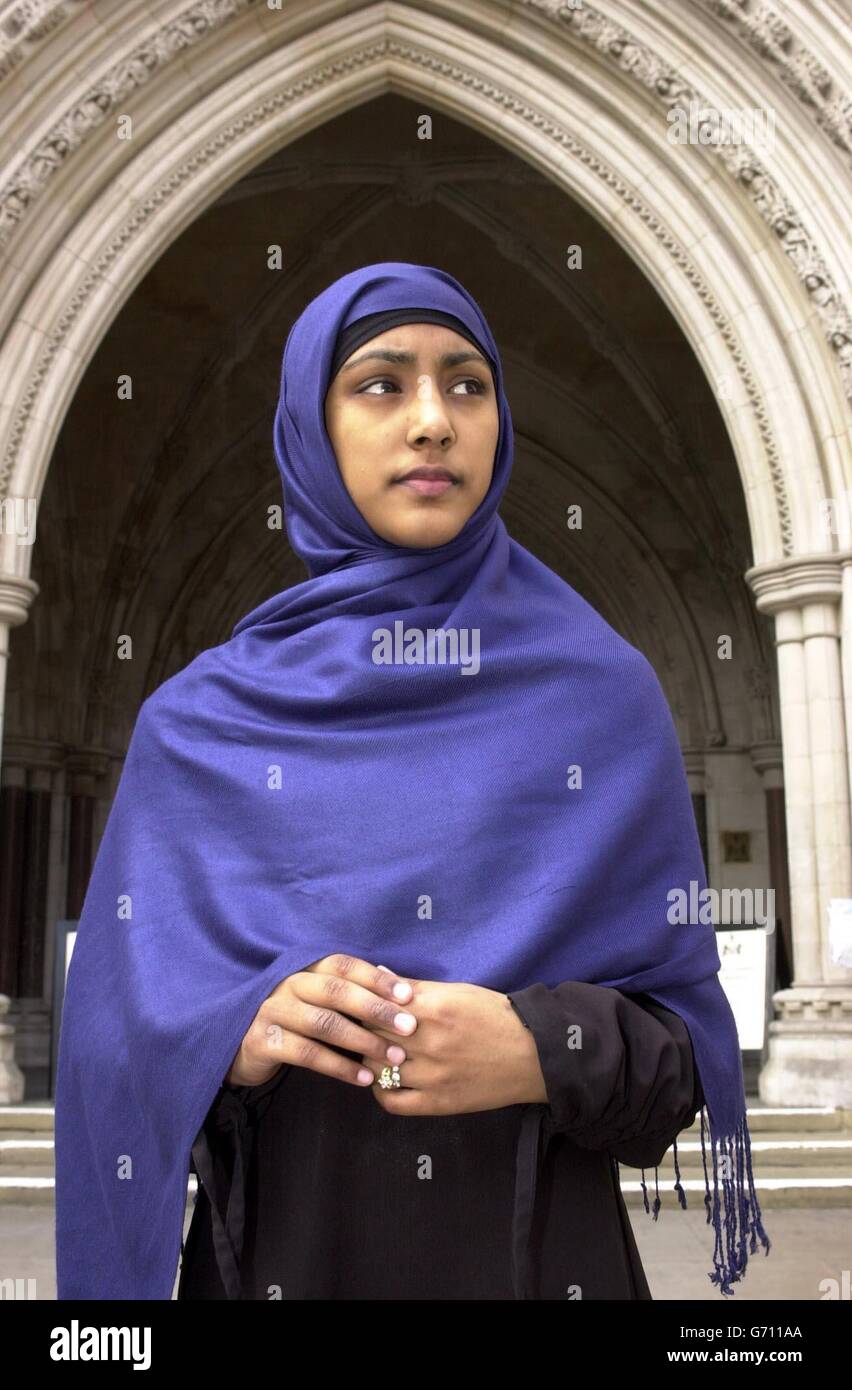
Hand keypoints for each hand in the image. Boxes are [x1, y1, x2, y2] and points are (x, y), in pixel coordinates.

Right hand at [224, 954, 416, 1087]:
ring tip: (392, 1058)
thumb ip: (350, 993)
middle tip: (408, 1027)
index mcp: (304, 969)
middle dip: (376, 1008)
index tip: (409, 995)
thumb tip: (400, 989)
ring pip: (323, 1023)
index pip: (343, 965)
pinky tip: (363, 1077)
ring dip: (362, 1041)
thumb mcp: (318, 1001)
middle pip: (336, 991)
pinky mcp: (262, 1041)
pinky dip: (338, 1066)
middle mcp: (286, 984)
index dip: (376, 978)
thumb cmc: (293, 1021)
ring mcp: (271, 1011)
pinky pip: (307, 1054)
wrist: (240, 1045)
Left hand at [362, 973, 547, 1115]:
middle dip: (365, 1029)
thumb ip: (414, 986)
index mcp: (433, 1010)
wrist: (532, 1054)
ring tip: (376, 1051)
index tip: (364, 1004)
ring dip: (371, 1058)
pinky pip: (392, 1101)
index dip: (366, 1005)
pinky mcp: (438, 1103)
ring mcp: (432, 1077)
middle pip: (371, 1035)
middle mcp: (429, 1043)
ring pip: (376, 1068)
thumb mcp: (456, 991)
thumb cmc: (494, 1016)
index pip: (375, 1006)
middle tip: (364, 1027)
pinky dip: (380, 1090)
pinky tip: (385, 1079)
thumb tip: (379, 974)